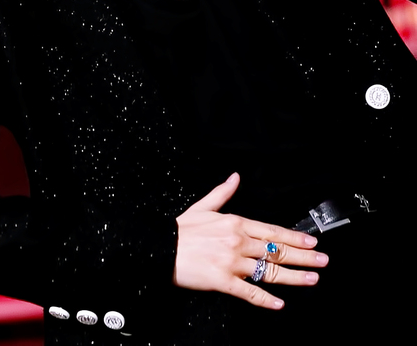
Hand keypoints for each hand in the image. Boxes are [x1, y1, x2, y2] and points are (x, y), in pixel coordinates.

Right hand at [173, 172, 328, 309]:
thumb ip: (223, 193)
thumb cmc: (180, 230)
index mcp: (235, 222)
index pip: (272, 231)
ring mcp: (231, 262)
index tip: (311, 242)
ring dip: (293, 277)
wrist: (159, 247)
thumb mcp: (203, 206)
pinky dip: (266, 299)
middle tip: (322, 261)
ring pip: (269, 271)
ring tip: (311, 280)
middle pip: (277, 251)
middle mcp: (237, 241)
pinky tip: (279, 304)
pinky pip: (249, 292)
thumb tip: (235, 177)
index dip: (294, 237)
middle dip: (303, 256)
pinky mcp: (222, 281)